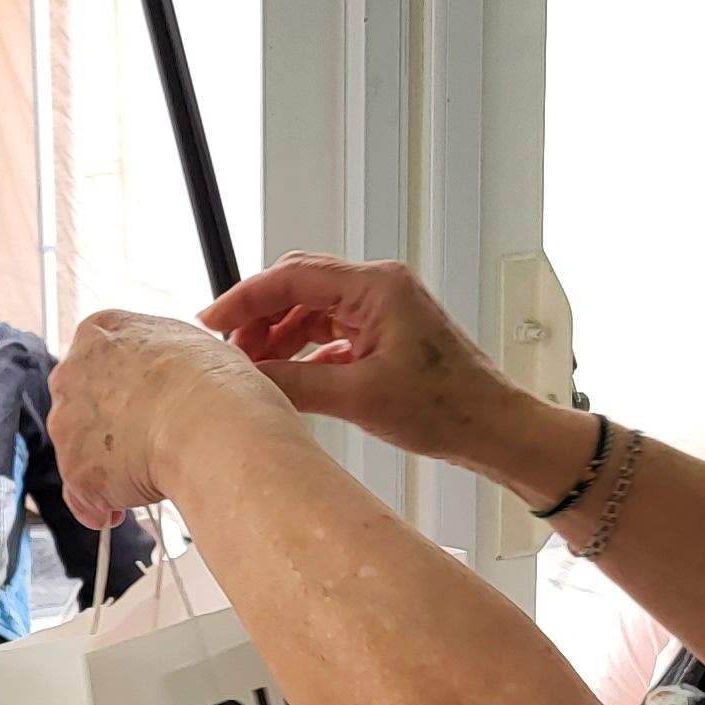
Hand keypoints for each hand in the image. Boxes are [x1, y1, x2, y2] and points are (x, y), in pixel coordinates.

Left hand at [46, 308, 298, 527]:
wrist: (210, 424)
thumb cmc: (214, 382)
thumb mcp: (189, 344)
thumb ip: (160, 357)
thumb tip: (171, 372)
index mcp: (100, 332)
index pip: (97, 363)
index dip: (121, 392)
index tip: (140, 409)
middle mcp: (72, 373)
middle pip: (80, 407)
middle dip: (105, 430)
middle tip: (143, 445)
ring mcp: (67, 424)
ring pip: (78, 451)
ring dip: (104, 467)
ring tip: (143, 479)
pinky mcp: (75, 471)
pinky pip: (81, 496)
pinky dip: (99, 505)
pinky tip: (121, 508)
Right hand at [199, 254, 534, 462]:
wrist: (494, 428)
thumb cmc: (448, 408)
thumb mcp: (360, 397)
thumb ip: (296, 382)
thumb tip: (247, 378)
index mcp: (376, 286)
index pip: (292, 276)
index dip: (244, 298)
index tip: (211, 322)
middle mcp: (379, 287)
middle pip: (298, 284)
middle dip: (259, 315)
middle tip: (228, 350)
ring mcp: (383, 308)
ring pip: (312, 308)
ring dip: (279, 335)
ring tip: (254, 368)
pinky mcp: (385, 332)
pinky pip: (330, 330)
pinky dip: (303, 349)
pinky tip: (288, 376)